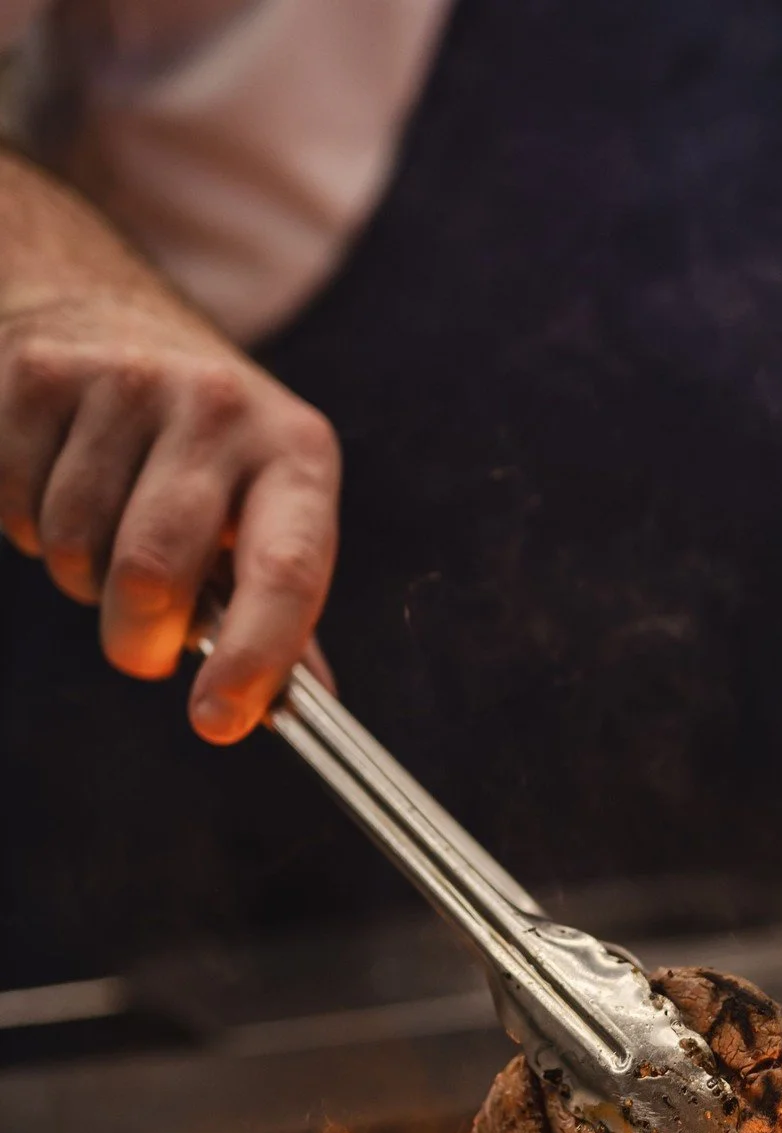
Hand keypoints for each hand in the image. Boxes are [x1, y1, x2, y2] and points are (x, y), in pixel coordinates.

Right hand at [0, 294, 340, 741]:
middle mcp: (221, 407)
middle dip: (140, 640)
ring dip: (84, 578)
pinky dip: (31, 528)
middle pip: (154, 572)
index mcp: (298, 453)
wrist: (114, 321)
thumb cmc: (209, 454)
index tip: (217, 723)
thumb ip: (285, 611)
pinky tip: (63, 486)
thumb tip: (312, 710)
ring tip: (109, 534)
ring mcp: (127, 381)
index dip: (253, 657)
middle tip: (145, 645)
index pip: (287, 571)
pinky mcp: (41, 376)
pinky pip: (17, 507)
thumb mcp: (270, 510)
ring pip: (77, 549)